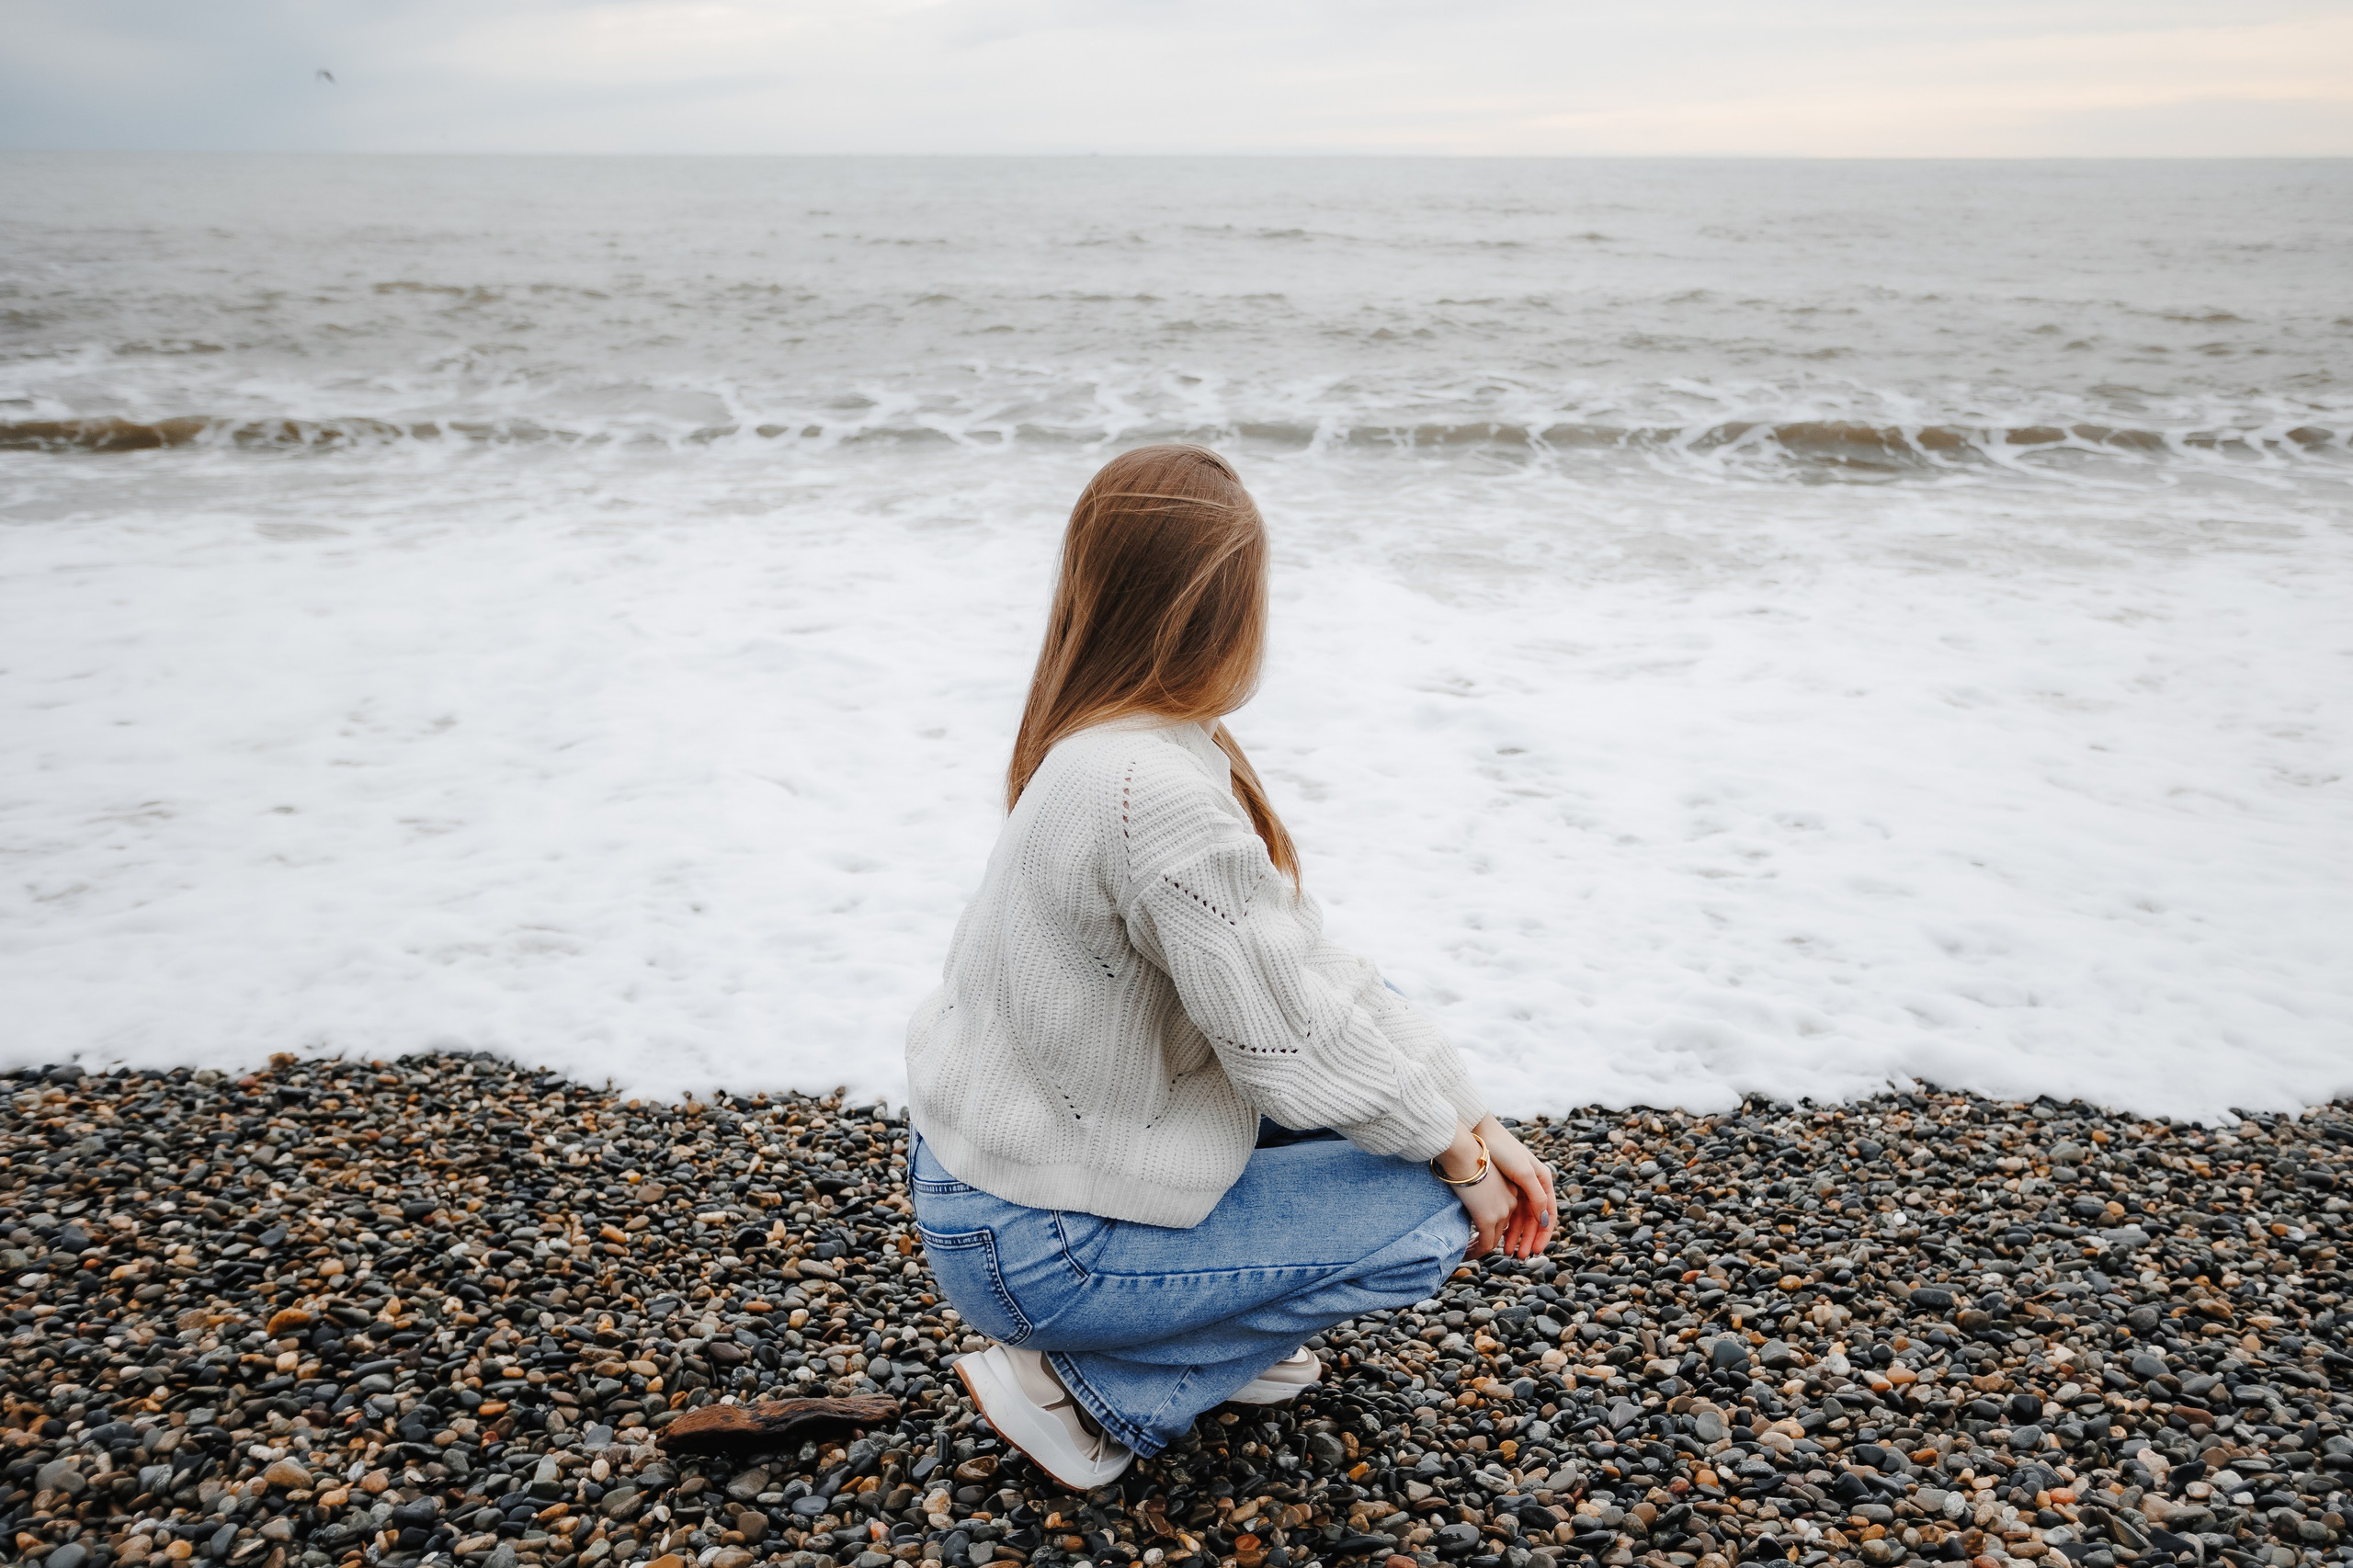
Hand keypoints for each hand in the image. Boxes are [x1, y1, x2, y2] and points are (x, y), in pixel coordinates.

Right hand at [1435, 1123, 1513, 1255]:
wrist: (1464, 1152)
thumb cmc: (1467, 1156)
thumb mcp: (1481, 1171)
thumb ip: (1483, 1186)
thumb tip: (1475, 1195)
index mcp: (1511, 1189)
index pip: (1506, 1215)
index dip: (1496, 1227)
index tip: (1481, 1233)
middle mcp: (1510, 1202)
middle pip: (1502, 1229)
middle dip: (1490, 1242)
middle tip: (1474, 1247)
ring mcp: (1500, 1211)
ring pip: (1494, 1240)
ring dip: (1481, 1248)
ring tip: (1468, 1251)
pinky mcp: (1487, 1218)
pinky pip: (1486, 1244)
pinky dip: (1476, 1251)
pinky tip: (1465, 1252)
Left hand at [1477, 1115, 1557, 1260]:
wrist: (1478, 1133)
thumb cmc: (1503, 1149)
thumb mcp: (1523, 1173)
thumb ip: (1536, 1196)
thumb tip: (1544, 1219)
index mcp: (1543, 1180)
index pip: (1549, 1214)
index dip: (1544, 1234)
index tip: (1535, 1251)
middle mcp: (1533, 1185)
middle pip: (1534, 1220)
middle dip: (1527, 1239)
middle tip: (1518, 1256)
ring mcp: (1518, 1186)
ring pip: (1520, 1218)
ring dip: (1515, 1235)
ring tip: (1506, 1250)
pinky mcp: (1503, 1186)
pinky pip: (1508, 1211)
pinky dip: (1505, 1225)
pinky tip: (1498, 1236)